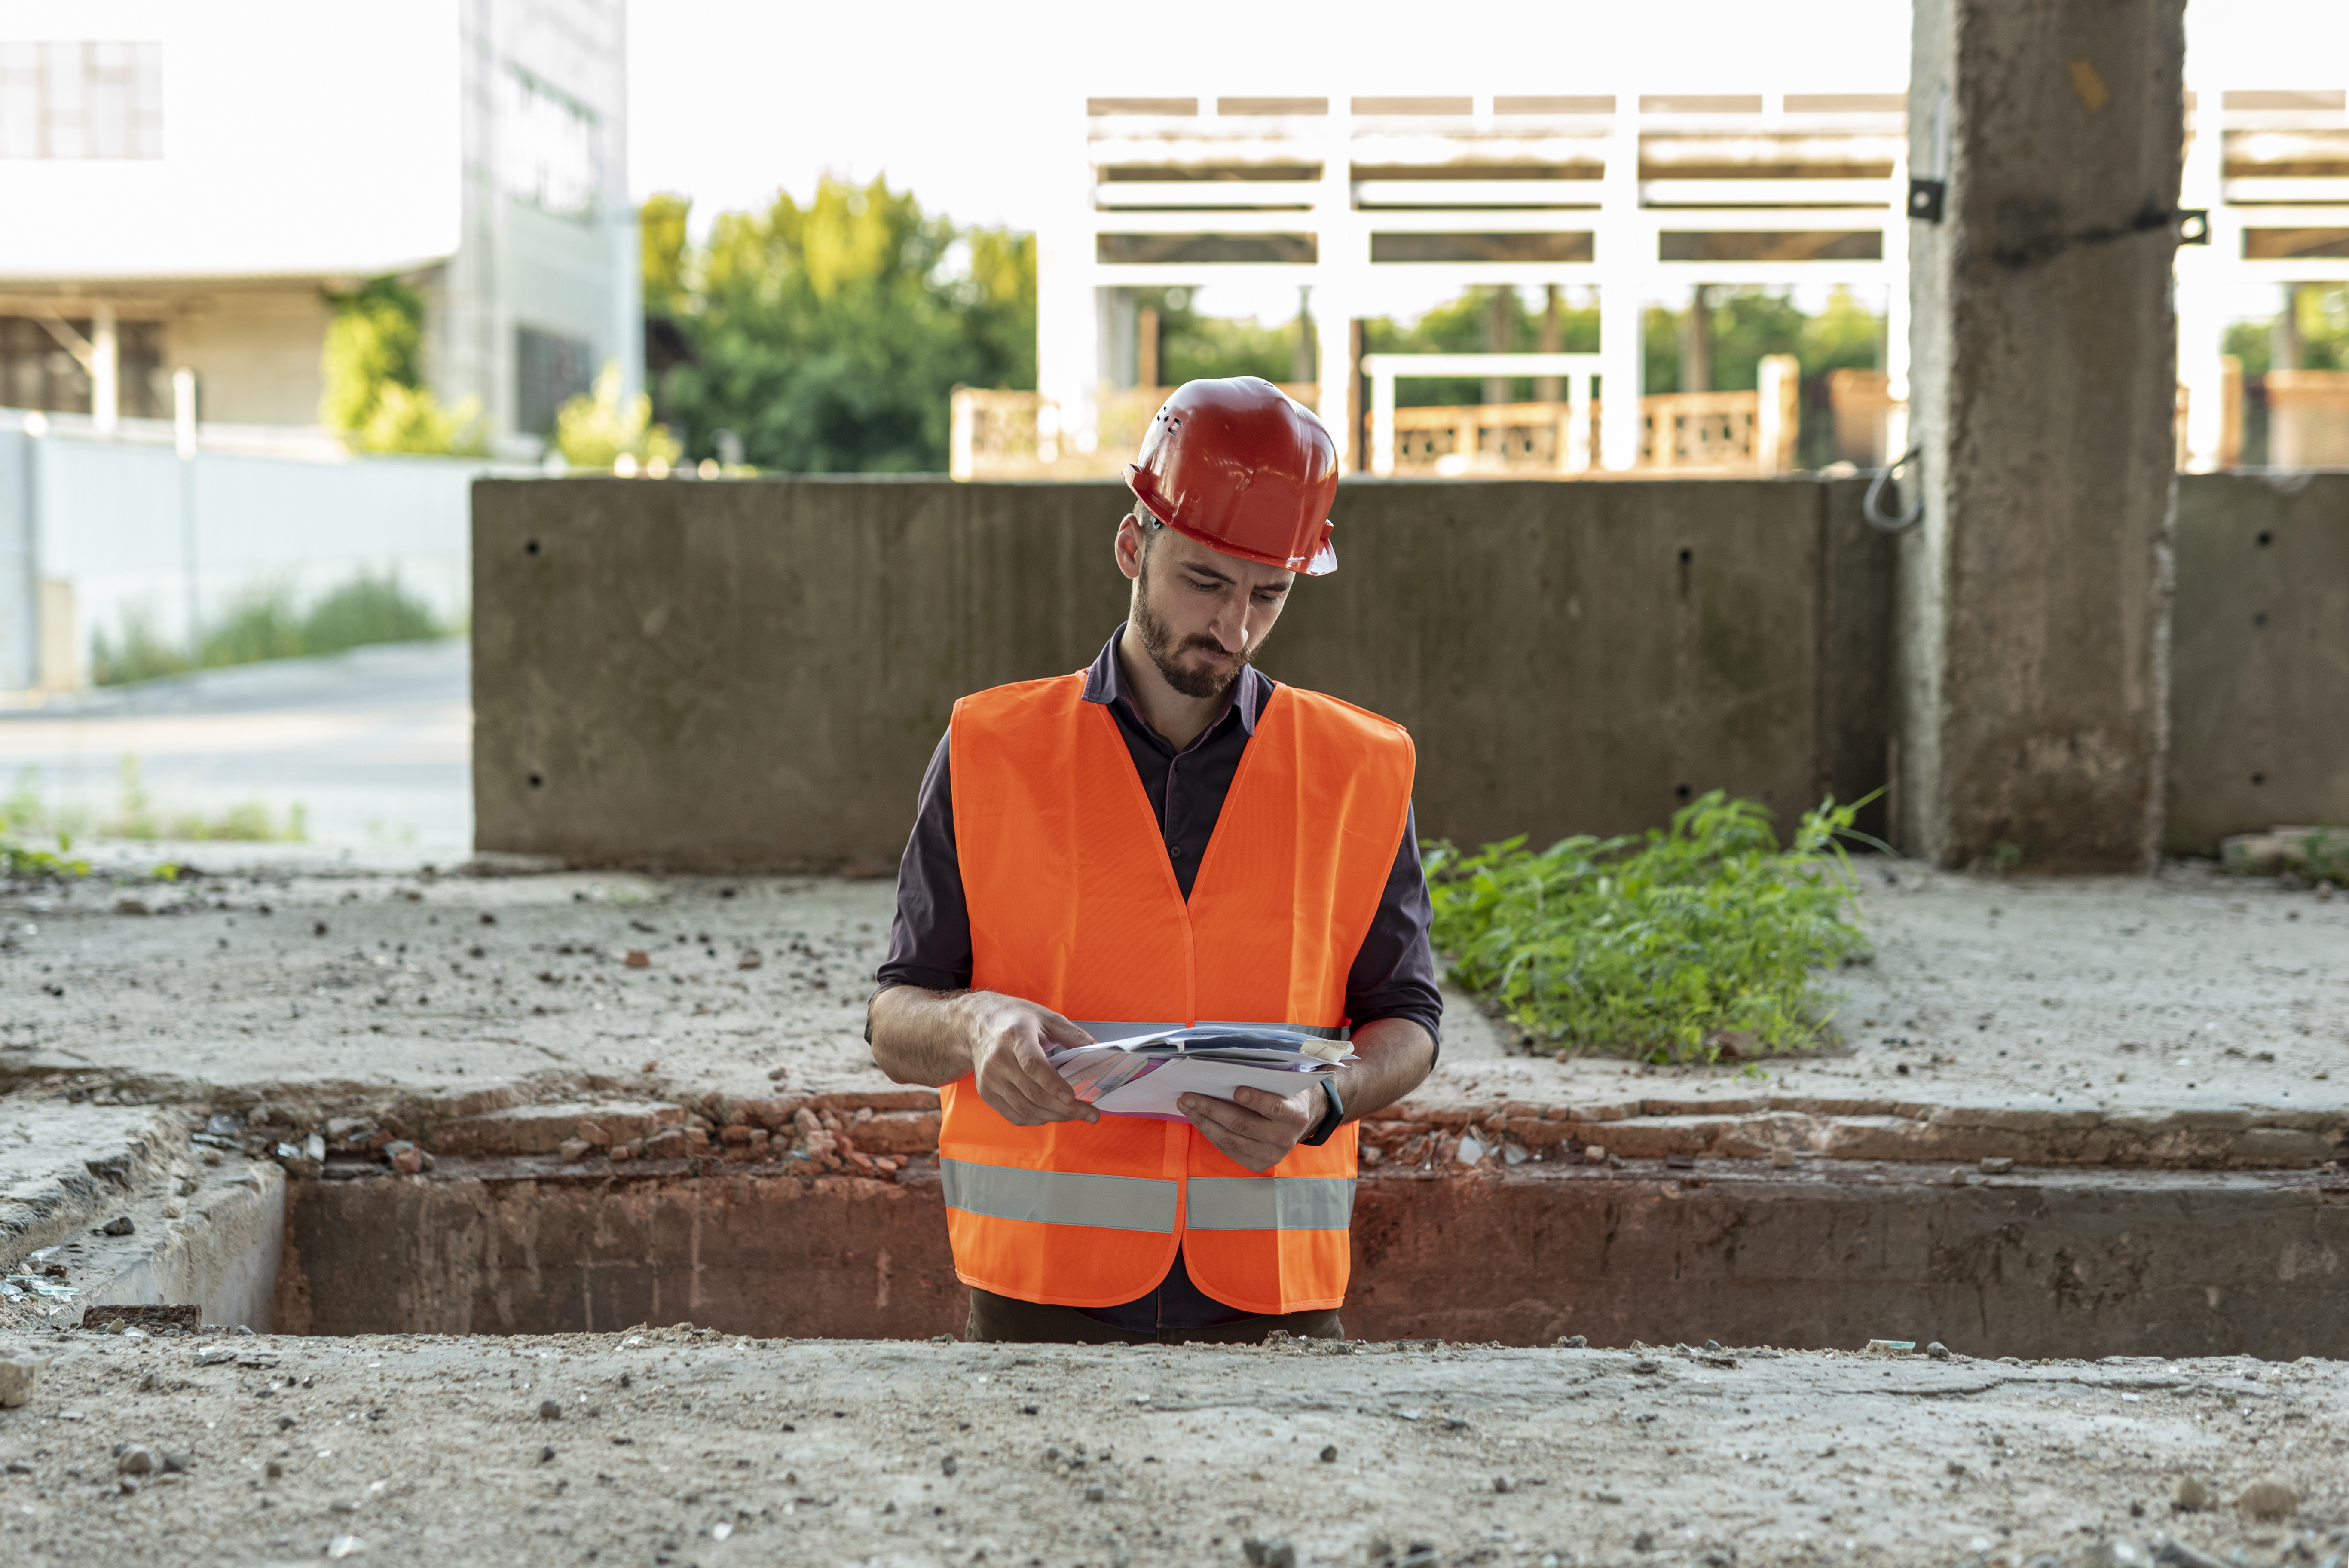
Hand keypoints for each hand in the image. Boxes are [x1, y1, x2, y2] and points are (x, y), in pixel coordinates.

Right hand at [960, 993, 1096, 1126]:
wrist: (974, 1024)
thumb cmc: (1014, 1018)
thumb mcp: (1045, 1016)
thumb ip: (1072, 1034)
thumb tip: (1099, 1050)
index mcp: (1014, 1035)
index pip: (1032, 1065)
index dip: (1053, 1084)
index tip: (1072, 1097)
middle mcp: (998, 1059)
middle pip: (1033, 1093)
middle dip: (1066, 1109)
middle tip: (1091, 1114)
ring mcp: (990, 1079)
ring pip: (1026, 1108)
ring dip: (1055, 1116)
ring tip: (1077, 1115)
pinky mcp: (986, 1092)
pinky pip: (1014, 1115)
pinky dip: (1037, 1119)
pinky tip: (1053, 1114)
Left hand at [1178, 1081, 1325, 1173]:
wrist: (1296, 1122)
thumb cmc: (1283, 1095)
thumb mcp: (1283, 1085)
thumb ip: (1265, 1080)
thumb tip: (1227, 1069)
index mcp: (1295, 1115)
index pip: (1275, 1108)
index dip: (1256, 1100)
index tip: (1237, 1091)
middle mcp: (1284, 1139)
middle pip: (1243, 1124)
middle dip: (1212, 1109)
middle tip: (1189, 1096)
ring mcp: (1270, 1155)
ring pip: (1230, 1139)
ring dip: (1203, 1121)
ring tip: (1185, 1105)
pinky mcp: (1257, 1164)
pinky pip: (1227, 1149)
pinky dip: (1209, 1132)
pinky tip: (1197, 1118)